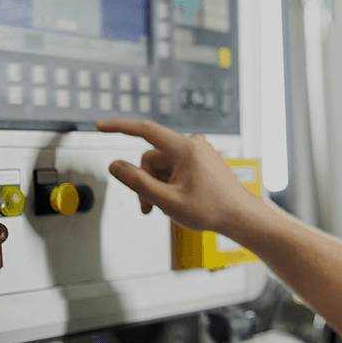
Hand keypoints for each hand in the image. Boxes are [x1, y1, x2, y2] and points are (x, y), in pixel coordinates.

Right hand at [97, 119, 255, 232]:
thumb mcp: (167, 200)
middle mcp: (193, 145)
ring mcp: (199, 152)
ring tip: (166, 208)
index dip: (119, 127)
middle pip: (152, 157)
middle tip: (147, 207)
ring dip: (158, 185)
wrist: (241, 216)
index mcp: (185, 148)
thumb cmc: (213, 209)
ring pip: (163, 165)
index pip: (144, 129)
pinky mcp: (202, 160)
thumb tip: (116, 166)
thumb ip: (137, 182)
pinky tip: (177, 201)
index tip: (100, 126)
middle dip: (145, 181)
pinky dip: (170, 183)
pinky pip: (175, 168)